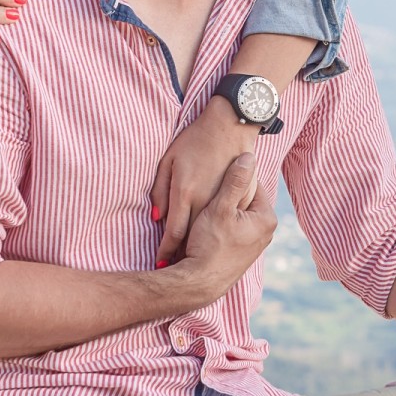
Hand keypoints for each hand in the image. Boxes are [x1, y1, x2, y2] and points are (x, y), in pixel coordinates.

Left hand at [151, 95, 257, 265]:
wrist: (231, 124)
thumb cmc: (195, 139)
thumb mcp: (170, 159)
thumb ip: (160, 189)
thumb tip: (155, 217)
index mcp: (185, 191)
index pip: (173, 231)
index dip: (166, 249)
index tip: (160, 261)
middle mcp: (204, 200)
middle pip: (192, 237)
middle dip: (183, 254)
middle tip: (172, 271)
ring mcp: (226, 201)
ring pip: (212, 233)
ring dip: (202, 247)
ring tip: (193, 263)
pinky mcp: (241, 199)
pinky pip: (230, 222)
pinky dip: (220, 233)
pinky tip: (215, 242)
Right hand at [175, 153, 275, 305]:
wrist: (199, 283)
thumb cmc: (210, 244)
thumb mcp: (221, 207)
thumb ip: (235, 181)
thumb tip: (250, 155)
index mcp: (266, 218)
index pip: (250, 184)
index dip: (230, 178)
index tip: (214, 177)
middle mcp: (266, 231)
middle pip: (243, 199)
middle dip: (226, 195)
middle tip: (208, 195)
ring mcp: (254, 243)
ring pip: (236, 214)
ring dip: (221, 209)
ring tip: (205, 212)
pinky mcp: (242, 252)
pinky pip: (232, 228)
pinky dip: (221, 223)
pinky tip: (206, 227)